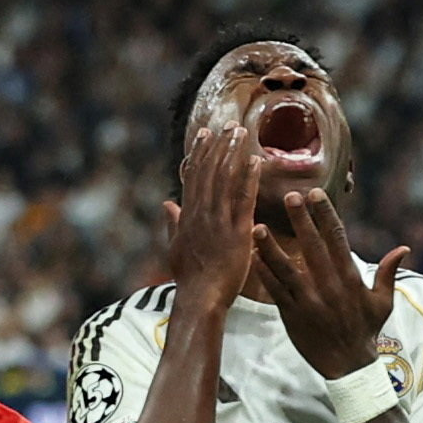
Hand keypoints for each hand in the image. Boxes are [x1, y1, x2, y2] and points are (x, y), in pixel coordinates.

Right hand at [163, 122, 261, 312]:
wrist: (200, 297)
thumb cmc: (190, 278)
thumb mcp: (175, 247)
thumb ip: (173, 223)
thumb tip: (167, 204)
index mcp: (188, 217)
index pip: (193, 178)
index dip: (199, 154)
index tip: (205, 134)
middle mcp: (200, 214)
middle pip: (208, 172)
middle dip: (218, 147)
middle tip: (228, 125)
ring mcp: (218, 222)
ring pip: (224, 180)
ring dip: (232, 154)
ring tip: (240, 133)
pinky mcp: (236, 232)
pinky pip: (243, 199)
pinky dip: (249, 178)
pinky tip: (255, 161)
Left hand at [251, 189, 406, 379]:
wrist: (348, 366)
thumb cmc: (365, 332)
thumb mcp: (383, 303)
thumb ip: (388, 274)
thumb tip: (404, 248)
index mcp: (350, 279)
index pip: (337, 239)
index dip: (325, 215)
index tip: (315, 194)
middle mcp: (329, 287)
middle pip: (312, 247)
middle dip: (301, 220)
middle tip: (289, 196)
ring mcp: (309, 301)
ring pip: (287, 269)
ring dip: (271, 247)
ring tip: (258, 227)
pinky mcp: (292, 315)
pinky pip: (275, 291)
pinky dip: (264, 274)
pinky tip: (252, 257)